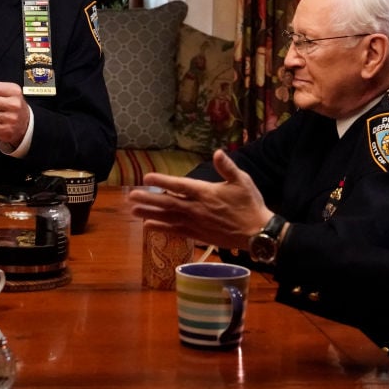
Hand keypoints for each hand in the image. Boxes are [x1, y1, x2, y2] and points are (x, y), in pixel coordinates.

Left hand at [127, 150, 274, 249]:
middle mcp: (196, 208)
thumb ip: (227, 167)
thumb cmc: (250, 205)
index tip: (146, 177)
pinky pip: (175, 231)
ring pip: (168, 217)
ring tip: (133, 211)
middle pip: (168, 203)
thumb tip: (218, 152)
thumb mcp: (242, 181)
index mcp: (206, 193)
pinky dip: (161, 228)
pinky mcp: (197, 235)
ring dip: (149, 214)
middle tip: (131, 196)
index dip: (162, 181)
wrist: (257, 233)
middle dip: (148, 199)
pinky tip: (148, 226)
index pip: (179, 185)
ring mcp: (195, 223)